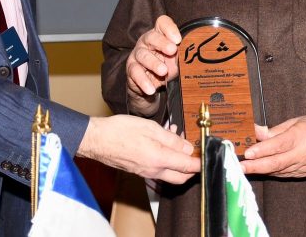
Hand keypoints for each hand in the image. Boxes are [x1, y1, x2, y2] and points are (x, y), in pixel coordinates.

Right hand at [77, 115, 198, 184]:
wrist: (97, 140)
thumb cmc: (120, 131)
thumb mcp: (151, 128)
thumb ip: (172, 140)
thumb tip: (188, 148)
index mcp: (159, 159)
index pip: (188, 166)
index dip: (201, 162)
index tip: (208, 155)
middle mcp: (154, 170)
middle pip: (181, 177)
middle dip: (192, 168)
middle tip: (196, 153)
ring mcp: (145, 172)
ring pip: (170, 174)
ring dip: (178, 162)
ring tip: (178, 141)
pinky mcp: (139, 170)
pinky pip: (158, 169)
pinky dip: (166, 161)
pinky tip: (163, 144)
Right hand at [126, 15, 181, 115]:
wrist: (150, 86)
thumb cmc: (165, 67)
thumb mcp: (176, 61)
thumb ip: (181, 56)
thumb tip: (191, 57)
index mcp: (159, 35)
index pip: (162, 23)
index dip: (169, 28)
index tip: (178, 39)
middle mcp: (146, 41)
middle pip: (152, 37)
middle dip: (162, 43)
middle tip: (172, 50)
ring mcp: (137, 54)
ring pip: (143, 55)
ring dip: (154, 63)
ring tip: (163, 71)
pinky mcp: (131, 68)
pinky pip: (135, 73)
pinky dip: (143, 81)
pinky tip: (151, 89)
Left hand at [240, 115, 305, 177]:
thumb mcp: (296, 122)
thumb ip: (275, 130)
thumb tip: (256, 131)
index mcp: (300, 137)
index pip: (278, 145)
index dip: (262, 150)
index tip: (248, 152)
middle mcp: (301, 154)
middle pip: (275, 163)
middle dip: (256, 166)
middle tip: (240, 167)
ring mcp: (302, 166)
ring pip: (277, 171)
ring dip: (260, 171)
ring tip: (244, 169)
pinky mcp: (302, 174)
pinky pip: (283, 174)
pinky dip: (270, 172)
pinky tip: (259, 170)